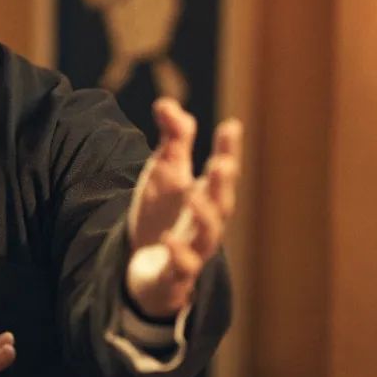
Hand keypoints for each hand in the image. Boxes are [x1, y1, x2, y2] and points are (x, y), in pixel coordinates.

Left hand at [125, 98, 241, 318]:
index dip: (228, 150)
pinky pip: (181, 266)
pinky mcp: (175, 274)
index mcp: (207, 195)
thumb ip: (172, 139)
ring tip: (194, 196)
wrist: (145, 264)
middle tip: (222, 162)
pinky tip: (168, 238)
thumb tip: (166, 102)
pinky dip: (179, 254)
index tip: (231, 126)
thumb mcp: (165, 172)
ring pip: (207, 236)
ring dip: (205, 217)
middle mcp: (206, 222)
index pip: (221, 171)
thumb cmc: (163, 214)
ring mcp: (193, 249)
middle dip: (222, 184)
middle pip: (221, 203)